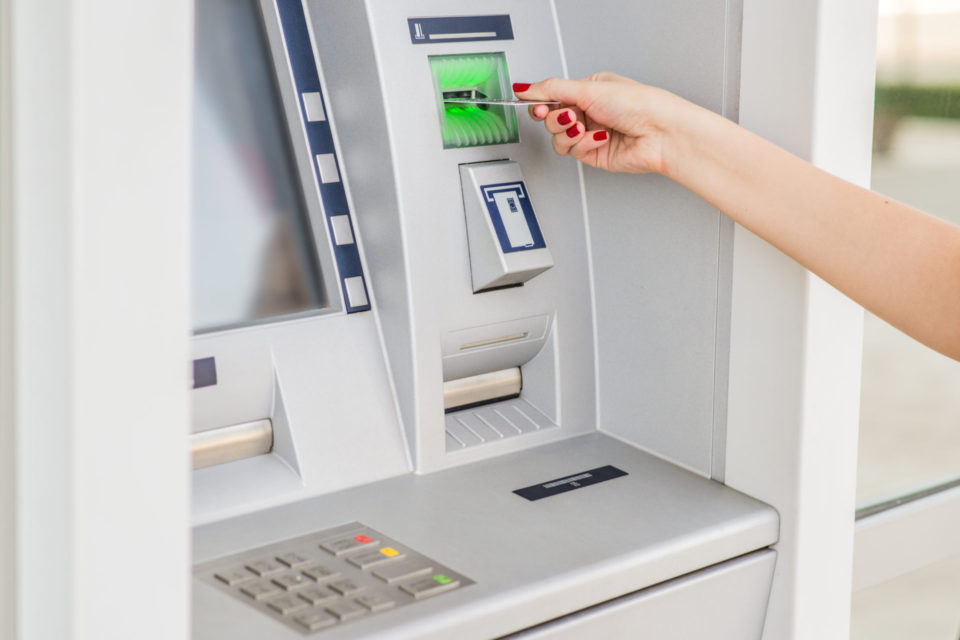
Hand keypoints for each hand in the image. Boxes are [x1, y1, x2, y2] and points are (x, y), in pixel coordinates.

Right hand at [514, 72, 685, 174]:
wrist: (659, 133)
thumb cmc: (638, 105)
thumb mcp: (589, 88)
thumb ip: (552, 88)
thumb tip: (524, 87)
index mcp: (588, 90)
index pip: (552, 96)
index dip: (540, 103)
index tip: (537, 106)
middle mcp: (588, 112)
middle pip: (551, 119)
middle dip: (557, 119)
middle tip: (568, 116)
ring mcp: (590, 134)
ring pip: (558, 139)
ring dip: (569, 133)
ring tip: (585, 127)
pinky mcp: (594, 154)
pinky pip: (574, 152)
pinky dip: (585, 144)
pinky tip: (601, 138)